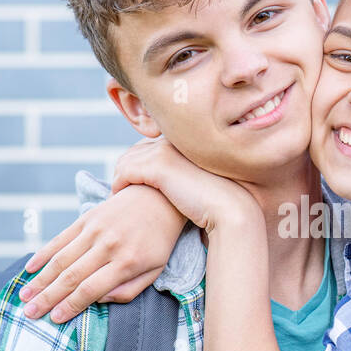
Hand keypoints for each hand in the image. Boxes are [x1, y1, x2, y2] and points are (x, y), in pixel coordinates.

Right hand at [20, 184, 186, 323]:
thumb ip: (127, 291)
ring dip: (40, 280)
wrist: (160, 198)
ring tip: (24, 296)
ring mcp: (95, 229)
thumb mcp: (154, 271)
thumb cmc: (158, 241)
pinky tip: (30, 268)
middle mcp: (108, 245)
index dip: (70, 305)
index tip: (54, 319)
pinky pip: (61, 238)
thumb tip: (97, 302)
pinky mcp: (87, 218)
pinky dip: (43, 254)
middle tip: (29, 313)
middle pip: (71, 276)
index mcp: (127, 262)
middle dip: (47, 298)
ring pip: (61, 259)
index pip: (91, 288)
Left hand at [110, 137, 255, 233]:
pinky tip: (120, 194)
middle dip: (126, 169)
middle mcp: (174, 141)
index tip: (132, 182)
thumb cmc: (218, 202)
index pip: (150, 147)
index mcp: (185, 142)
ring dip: (120, 177)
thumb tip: (169, 184)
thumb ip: (183, 176)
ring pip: (127, 160)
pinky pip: (125, 171)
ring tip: (119, 193)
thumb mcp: (199, 182)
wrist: (232, 208)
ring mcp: (166, 151)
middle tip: (121, 188)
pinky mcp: (158, 165)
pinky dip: (119, 183)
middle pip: (135, 151)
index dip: (139, 164)